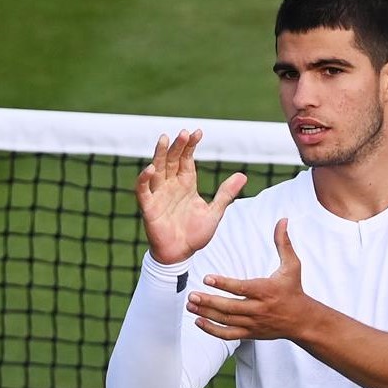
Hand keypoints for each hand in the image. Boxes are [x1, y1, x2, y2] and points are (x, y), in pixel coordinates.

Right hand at [136, 129, 246, 263]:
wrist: (181, 255)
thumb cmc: (195, 234)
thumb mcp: (214, 212)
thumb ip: (226, 194)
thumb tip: (243, 175)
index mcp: (186, 184)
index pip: (187, 160)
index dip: (191, 146)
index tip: (198, 132)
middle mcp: (171, 186)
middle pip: (173, 160)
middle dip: (178, 146)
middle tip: (183, 133)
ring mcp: (159, 195)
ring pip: (158, 170)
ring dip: (160, 155)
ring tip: (165, 139)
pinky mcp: (149, 207)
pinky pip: (144, 191)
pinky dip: (144, 180)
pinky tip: (150, 169)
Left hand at [186, 218, 314, 340]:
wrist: (302, 320)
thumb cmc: (294, 289)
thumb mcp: (292, 265)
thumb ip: (283, 242)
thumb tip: (282, 220)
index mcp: (267, 290)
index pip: (242, 288)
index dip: (224, 284)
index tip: (207, 278)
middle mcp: (259, 308)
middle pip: (230, 307)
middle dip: (209, 301)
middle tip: (191, 295)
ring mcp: (254, 323)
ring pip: (226, 321)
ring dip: (206, 313)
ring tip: (190, 305)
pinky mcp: (250, 333)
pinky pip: (229, 335)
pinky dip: (212, 330)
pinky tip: (198, 322)